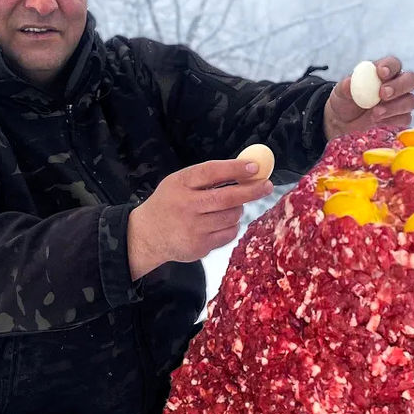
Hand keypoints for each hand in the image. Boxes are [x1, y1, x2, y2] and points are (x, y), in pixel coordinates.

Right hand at [127, 159, 273, 279]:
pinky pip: (228, 234)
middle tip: (266, 185)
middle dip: (251, 190)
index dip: (235, 169)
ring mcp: (193, 229)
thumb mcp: (178, 183)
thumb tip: (246, 169)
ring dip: (237, 210)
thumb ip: (207, 176)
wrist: (146, 236)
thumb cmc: (169, 204)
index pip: (211, 172)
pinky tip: (218, 224)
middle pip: (227, 198)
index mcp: (180, 184)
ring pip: (231, 217)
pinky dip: (231, 227)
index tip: (255, 167)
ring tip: (227, 208)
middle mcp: (186, 206)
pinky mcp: (199, 247)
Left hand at [324, 56, 413, 140]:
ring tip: (375, 113)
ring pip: (410, 101)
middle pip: (411, 80)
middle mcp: (397, 84)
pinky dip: (393, 121)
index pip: (394, 64)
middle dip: (399, 86)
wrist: (344, 121)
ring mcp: (401, 102)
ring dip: (394, 107)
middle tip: (382, 94)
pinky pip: (406, 119)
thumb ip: (345, 87)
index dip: (390, 67)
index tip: (381, 73)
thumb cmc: (346, 100)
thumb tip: (349, 84)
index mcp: (385, 71)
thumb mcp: (341, 92)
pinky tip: (379, 122)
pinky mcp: (401, 118)